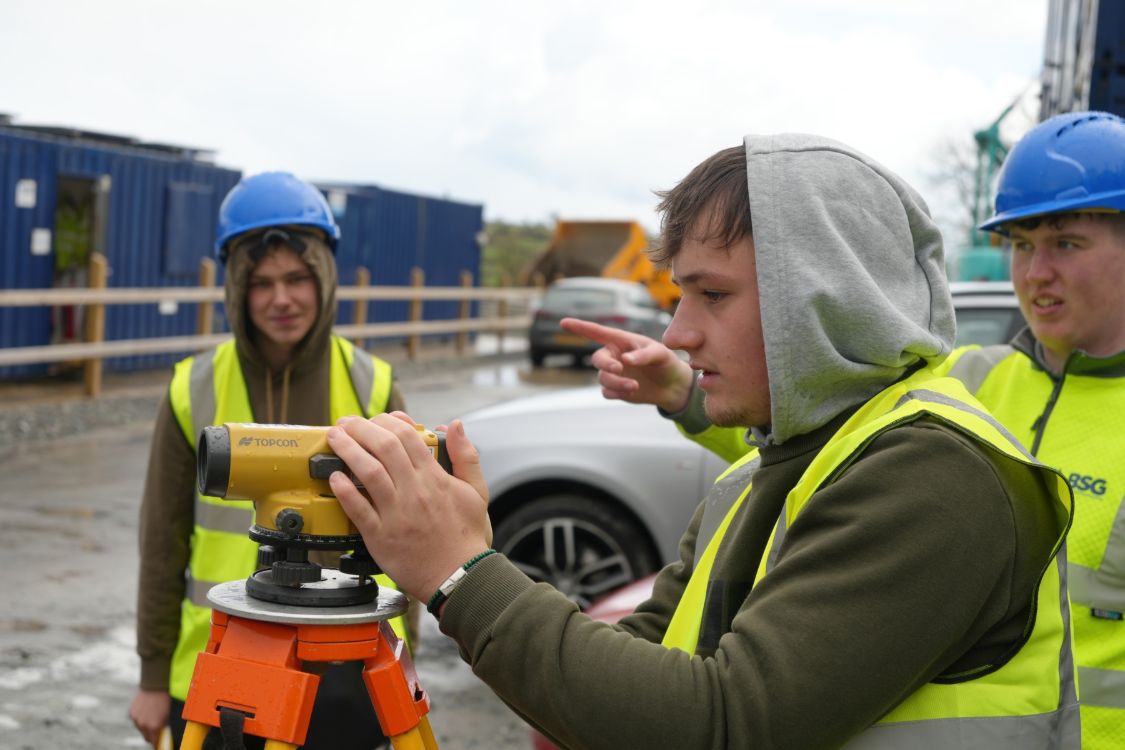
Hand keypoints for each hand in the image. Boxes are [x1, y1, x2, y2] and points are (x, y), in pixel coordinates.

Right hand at [129, 689, 169, 747]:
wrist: (155, 684)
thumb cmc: (166, 699)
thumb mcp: (169, 715)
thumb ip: (166, 727)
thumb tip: (165, 735)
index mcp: (154, 727)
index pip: (155, 743)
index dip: (159, 744)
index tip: (162, 743)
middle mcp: (143, 725)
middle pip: (147, 738)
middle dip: (153, 736)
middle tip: (159, 731)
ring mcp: (136, 719)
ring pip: (141, 729)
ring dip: (146, 726)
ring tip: (154, 715)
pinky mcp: (131, 713)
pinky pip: (136, 720)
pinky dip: (141, 718)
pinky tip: (148, 710)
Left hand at [328, 413, 492, 602]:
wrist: (459, 577)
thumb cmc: (466, 538)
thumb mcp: (477, 492)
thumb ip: (466, 456)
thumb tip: (454, 425)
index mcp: (435, 479)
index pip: (408, 436)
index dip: (387, 421)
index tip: (376, 419)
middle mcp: (414, 492)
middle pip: (384, 447)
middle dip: (360, 428)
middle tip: (345, 422)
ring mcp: (396, 514)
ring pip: (368, 472)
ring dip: (348, 450)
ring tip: (334, 439)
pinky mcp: (381, 536)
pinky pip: (358, 509)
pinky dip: (344, 491)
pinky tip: (334, 477)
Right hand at [559, 317, 693, 411]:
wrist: (673, 387)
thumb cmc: (666, 363)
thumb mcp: (661, 354)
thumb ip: (643, 354)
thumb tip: (624, 360)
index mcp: (621, 341)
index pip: (597, 332)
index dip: (579, 327)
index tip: (563, 322)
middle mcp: (614, 356)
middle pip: (598, 359)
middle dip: (606, 365)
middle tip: (619, 369)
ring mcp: (613, 374)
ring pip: (603, 378)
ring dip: (617, 383)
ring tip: (635, 386)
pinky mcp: (616, 389)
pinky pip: (607, 392)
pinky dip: (618, 393)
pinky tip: (632, 392)